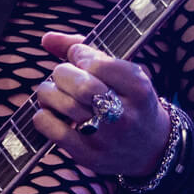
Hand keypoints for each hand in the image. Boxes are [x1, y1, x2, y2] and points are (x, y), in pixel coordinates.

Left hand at [32, 31, 171, 177]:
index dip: (79, 55)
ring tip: (53, 92)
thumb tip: (47, 38)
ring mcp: (107, 138)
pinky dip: (43, 116)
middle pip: (81, 85)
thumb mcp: (124, 74)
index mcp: (138, 89)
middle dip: (62, 73)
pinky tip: (50, 112)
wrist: (150, 149)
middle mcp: (125, 115)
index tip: (77, 58)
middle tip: (62, 75)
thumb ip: (87, 50)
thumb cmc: (130, 102)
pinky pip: (54, 131)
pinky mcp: (89, 155)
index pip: (98, 64)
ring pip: (65, 106)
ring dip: (48, 92)